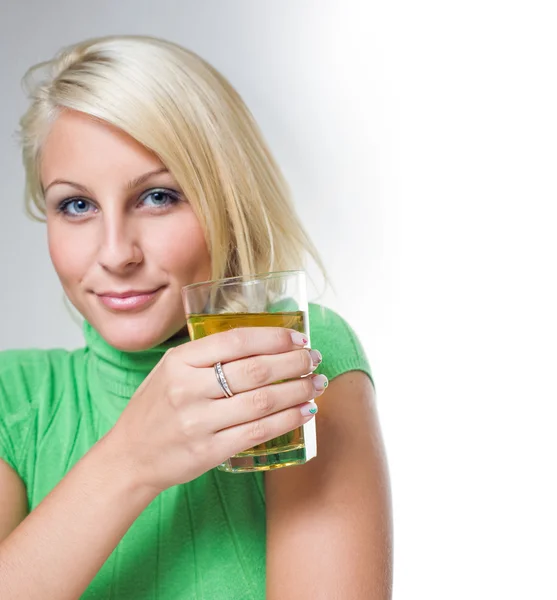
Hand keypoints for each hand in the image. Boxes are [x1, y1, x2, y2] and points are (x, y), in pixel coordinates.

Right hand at [107, 327, 325, 493]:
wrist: (129, 456)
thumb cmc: (155, 407)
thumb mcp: (170, 369)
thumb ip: (207, 355)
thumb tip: (263, 342)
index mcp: (179, 361)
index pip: (236, 341)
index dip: (274, 337)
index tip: (298, 337)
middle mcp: (188, 389)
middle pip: (255, 370)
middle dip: (294, 362)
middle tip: (314, 359)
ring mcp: (198, 423)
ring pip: (262, 401)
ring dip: (298, 391)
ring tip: (317, 384)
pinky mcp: (209, 452)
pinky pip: (258, 432)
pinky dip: (287, 420)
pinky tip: (305, 412)